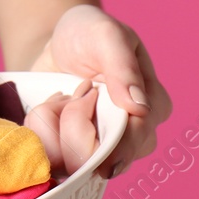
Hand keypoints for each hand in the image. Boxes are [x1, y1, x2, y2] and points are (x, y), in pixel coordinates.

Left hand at [29, 4, 171, 178]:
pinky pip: (57, 163)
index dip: (109, 135)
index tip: (81, 105)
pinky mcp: (76, 154)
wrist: (56, 45)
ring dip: (58, 129)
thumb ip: (123, 67)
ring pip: (80, 165)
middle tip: (71, 92)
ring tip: (62, 96)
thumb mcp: (106, 36)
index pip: (138, 138)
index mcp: (154, 106)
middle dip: (76, 126)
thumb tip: (139, 108)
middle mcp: (135, 136)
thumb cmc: (88, 34)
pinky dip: (44, 134)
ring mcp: (105, 149)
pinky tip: (52, 108)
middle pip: (109, 159)